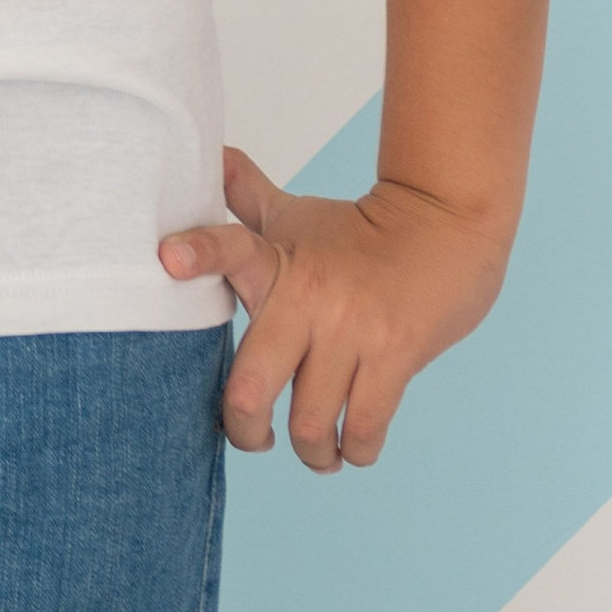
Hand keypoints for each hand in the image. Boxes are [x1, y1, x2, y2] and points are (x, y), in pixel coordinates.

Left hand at [158, 145, 508, 470]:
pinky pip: (364, 427)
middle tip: (254, 439)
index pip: (230, 247)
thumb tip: (211, 157)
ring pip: (311, 422)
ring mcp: (352, 331)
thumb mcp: (295, 212)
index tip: (168, 258)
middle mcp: (308, 297)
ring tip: (315, 454)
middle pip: (254, 385)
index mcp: (278, 260)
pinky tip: (351, 448)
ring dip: (311, 453)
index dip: (199, 252)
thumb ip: (247, 195)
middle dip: (246, 430)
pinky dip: (354, 451)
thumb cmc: (355, 229)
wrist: (444, 222)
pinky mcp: (395, 356)